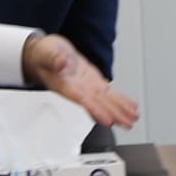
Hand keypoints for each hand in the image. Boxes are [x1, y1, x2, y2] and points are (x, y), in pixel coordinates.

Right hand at [21, 35, 139, 129]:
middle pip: (98, 104)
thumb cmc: (43, 55)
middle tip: (127, 123)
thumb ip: (53, 58)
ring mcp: (86, 87)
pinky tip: (130, 106)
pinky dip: (120, 100)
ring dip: (119, 110)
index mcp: (65, 86)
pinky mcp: (92, 81)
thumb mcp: (45, 52)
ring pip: (105, 101)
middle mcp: (77, 90)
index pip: (82, 100)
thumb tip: (61, 63)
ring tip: (132, 119)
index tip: (107, 119)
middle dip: (113, 114)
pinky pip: (108, 93)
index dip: (95, 110)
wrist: (45, 53)